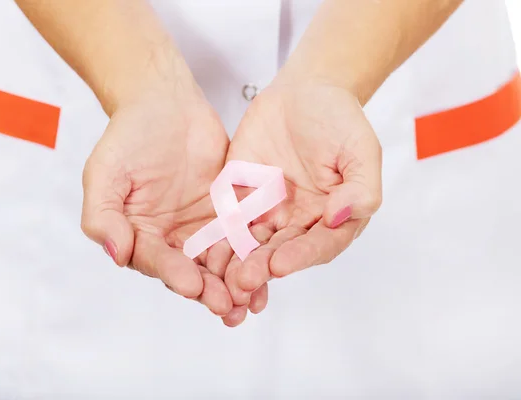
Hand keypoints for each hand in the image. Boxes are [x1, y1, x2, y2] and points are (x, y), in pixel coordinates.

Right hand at [80, 79, 234, 315]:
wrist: (165, 103)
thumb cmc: (129, 136)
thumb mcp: (105, 173)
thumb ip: (103, 215)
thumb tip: (116, 254)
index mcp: (140, 235)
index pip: (157, 261)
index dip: (174, 275)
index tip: (192, 286)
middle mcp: (172, 238)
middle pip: (191, 271)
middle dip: (209, 291)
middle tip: (227, 307)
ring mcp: (202, 227)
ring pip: (220, 262)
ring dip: (235, 283)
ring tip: (251, 302)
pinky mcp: (229, 213)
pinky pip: (243, 236)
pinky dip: (255, 254)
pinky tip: (270, 268)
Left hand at [222, 82, 381, 325]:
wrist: (304, 92)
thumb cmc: (339, 118)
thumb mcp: (361, 149)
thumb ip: (360, 187)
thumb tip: (340, 216)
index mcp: (333, 217)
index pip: (319, 245)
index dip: (300, 257)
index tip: (280, 265)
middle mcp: (300, 221)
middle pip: (281, 251)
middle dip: (262, 267)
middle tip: (243, 281)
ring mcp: (268, 211)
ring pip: (251, 243)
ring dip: (237, 261)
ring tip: (221, 276)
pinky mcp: (241, 197)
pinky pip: (227, 219)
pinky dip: (217, 237)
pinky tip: (203, 251)